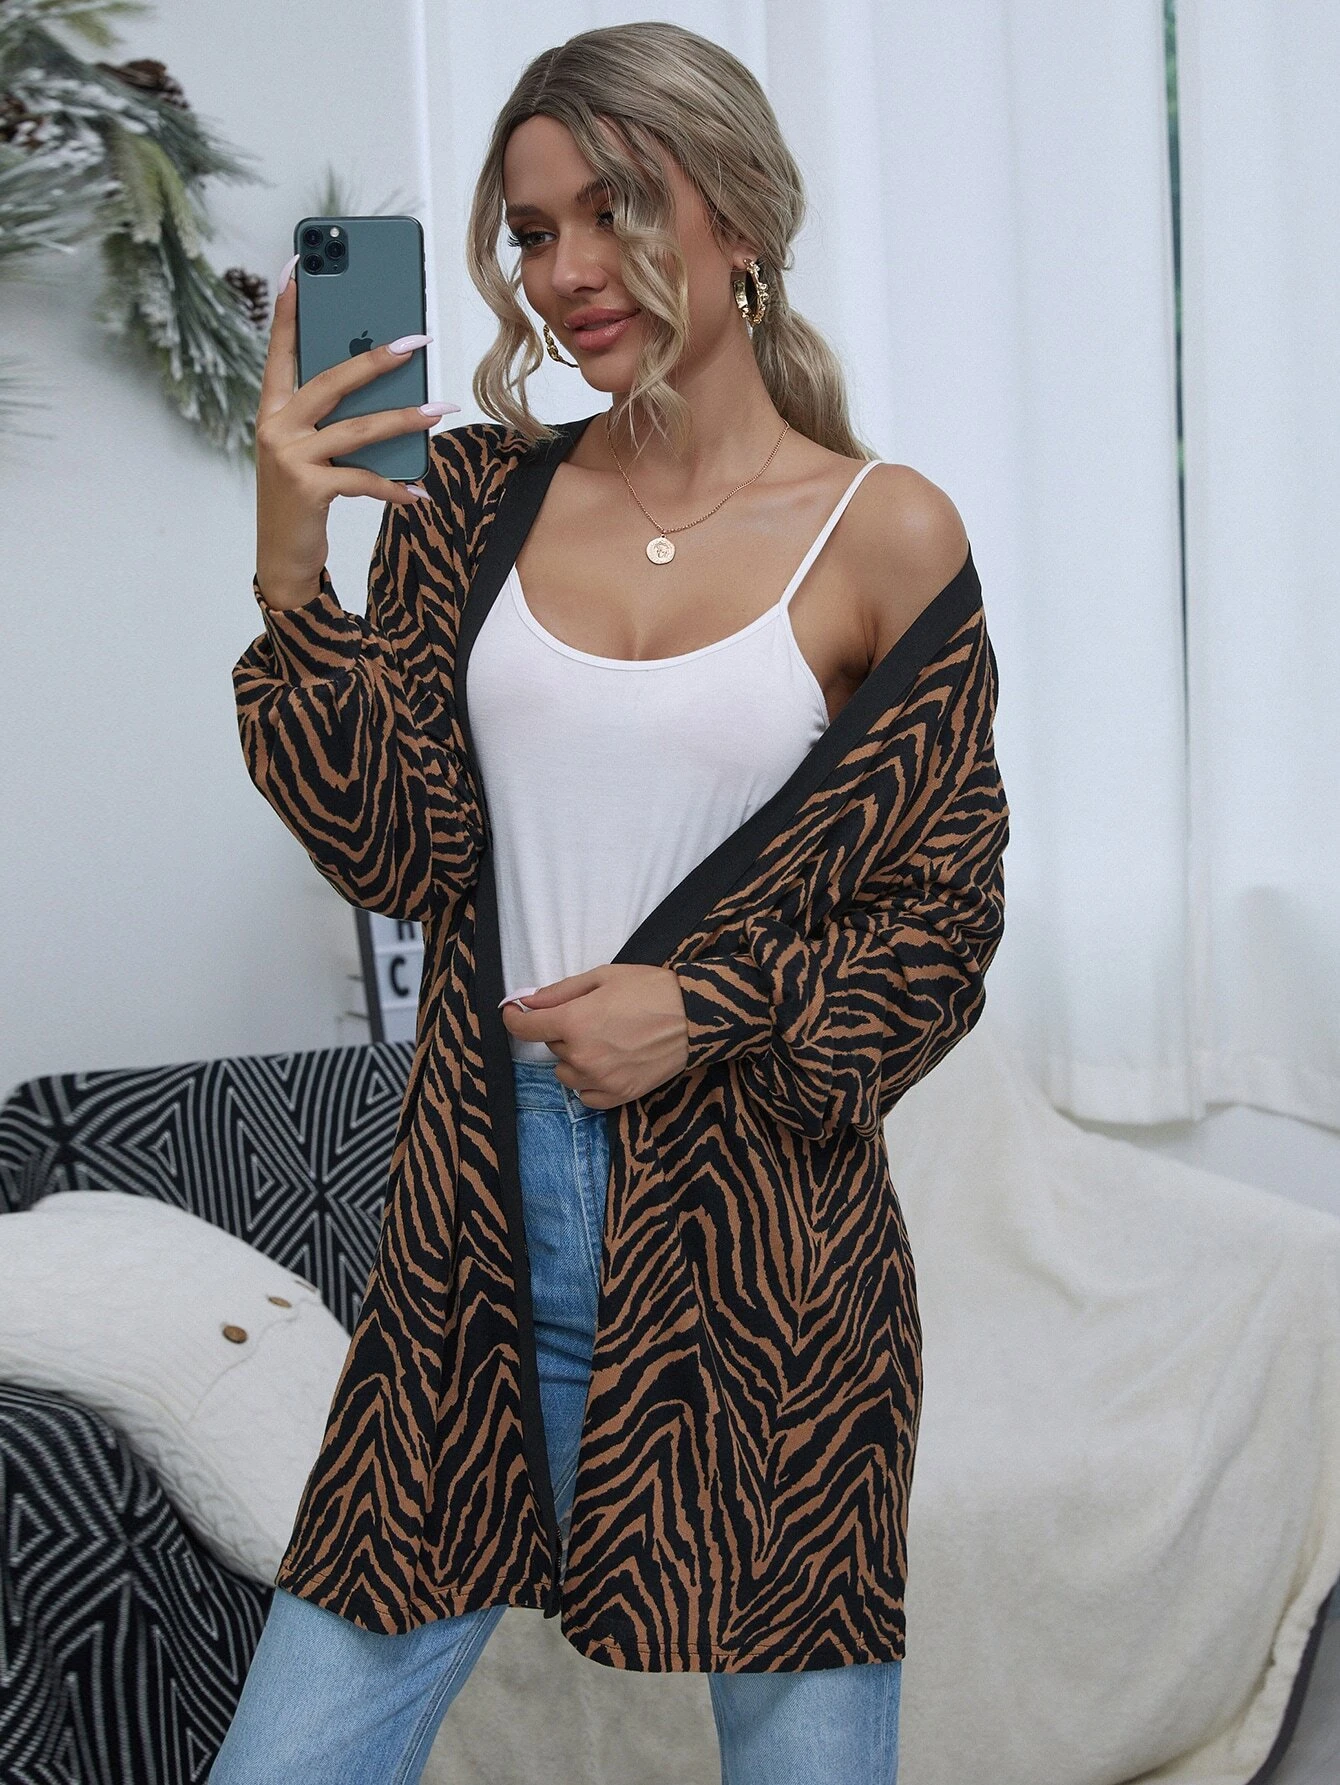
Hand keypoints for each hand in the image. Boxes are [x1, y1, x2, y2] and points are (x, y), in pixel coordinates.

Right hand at [253, 254, 458, 609]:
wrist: (280, 557)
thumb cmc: (302, 496)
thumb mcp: (309, 451)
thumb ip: (333, 420)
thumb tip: (386, 393)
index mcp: (273, 409)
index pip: (280, 350)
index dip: (290, 310)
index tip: (300, 266)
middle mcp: (275, 427)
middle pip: (330, 381)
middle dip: (375, 358)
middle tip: (416, 342)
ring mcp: (289, 457)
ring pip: (357, 429)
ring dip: (404, 420)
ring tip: (439, 410)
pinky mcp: (307, 489)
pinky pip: (363, 480)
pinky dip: (394, 487)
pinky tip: (418, 492)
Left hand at [500, 965, 688, 1108]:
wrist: (695, 1016)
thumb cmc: (650, 989)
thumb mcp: (602, 977)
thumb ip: (560, 992)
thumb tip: (527, 1002)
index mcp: (575, 1021)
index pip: (526, 1028)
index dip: (513, 1018)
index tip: (513, 1012)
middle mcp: (582, 1055)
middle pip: (551, 1048)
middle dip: (562, 1032)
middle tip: (591, 1017)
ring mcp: (600, 1079)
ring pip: (566, 1074)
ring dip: (574, 1059)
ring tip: (603, 1041)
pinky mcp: (619, 1095)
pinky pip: (585, 1096)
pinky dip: (589, 1082)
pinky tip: (607, 1064)